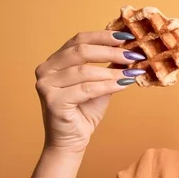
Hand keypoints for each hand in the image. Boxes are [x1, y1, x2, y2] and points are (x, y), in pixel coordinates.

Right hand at [34, 31, 145, 153]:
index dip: (103, 36)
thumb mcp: (100, 83)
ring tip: (131, 72)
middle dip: (111, 52)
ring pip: (84, 71)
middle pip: (81, 51)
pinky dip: (108, 86)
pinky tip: (123, 84)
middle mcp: (46, 69)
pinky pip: (86, 89)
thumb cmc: (84, 111)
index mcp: (55, 61)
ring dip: (112, 71)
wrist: (72, 140)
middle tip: (133, 54)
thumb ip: (108, 67)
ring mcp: (46, 85)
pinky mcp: (52, 101)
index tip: (127, 37)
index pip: (79, 39)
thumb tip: (129, 50)